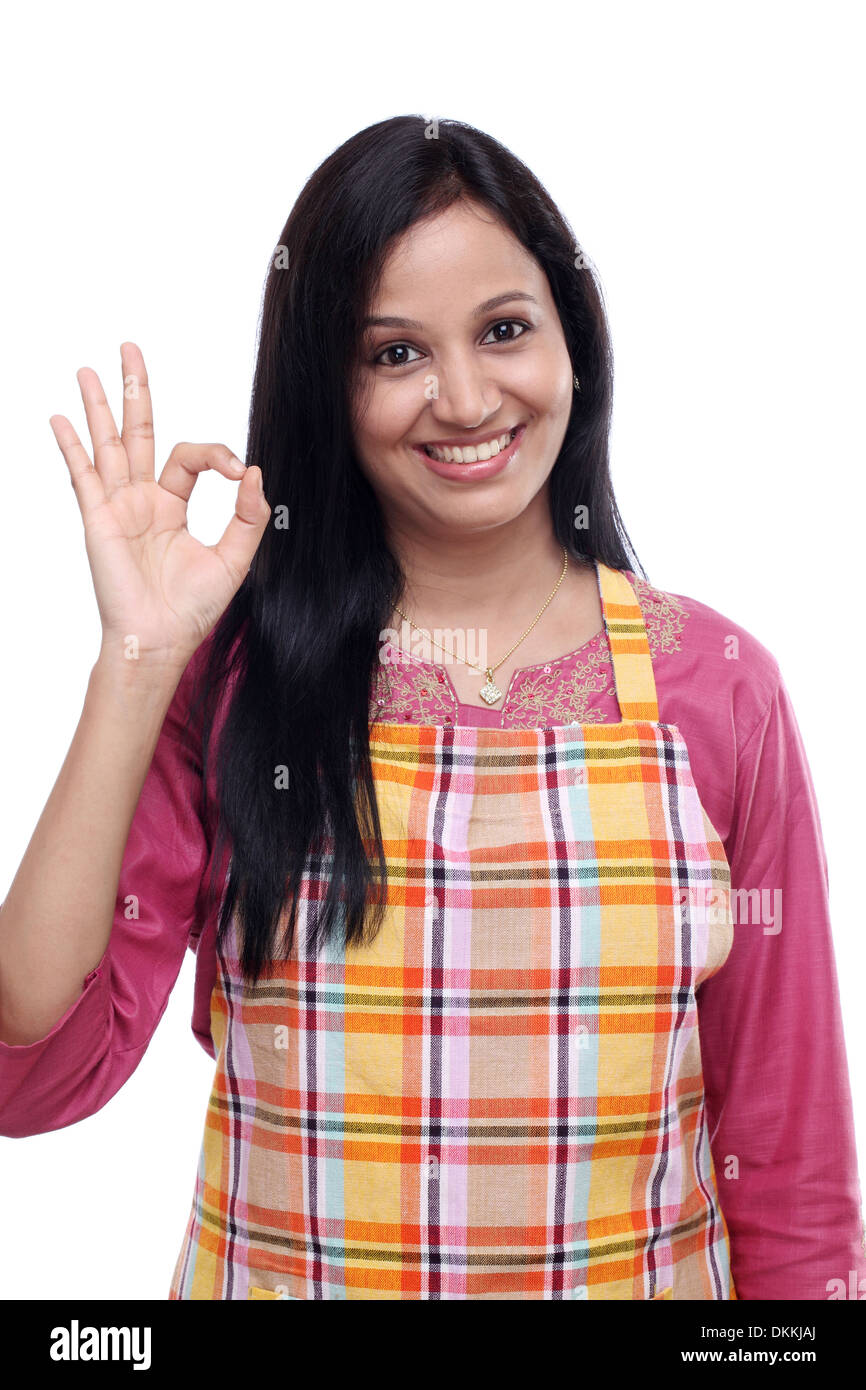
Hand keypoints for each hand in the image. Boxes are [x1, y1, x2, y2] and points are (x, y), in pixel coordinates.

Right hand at [50, 342, 269, 671]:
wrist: (161, 640)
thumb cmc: (192, 608)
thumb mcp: (235, 558)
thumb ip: (249, 516)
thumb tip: (255, 472)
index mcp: (171, 505)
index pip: (190, 457)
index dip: (216, 454)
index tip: (238, 471)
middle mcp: (141, 500)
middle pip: (137, 432)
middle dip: (134, 390)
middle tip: (130, 348)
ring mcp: (117, 507)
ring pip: (107, 443)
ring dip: (97, 406)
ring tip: (89, 368)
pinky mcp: (99, 519)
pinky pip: (83, 475)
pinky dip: (72, 445)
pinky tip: (61, 417)